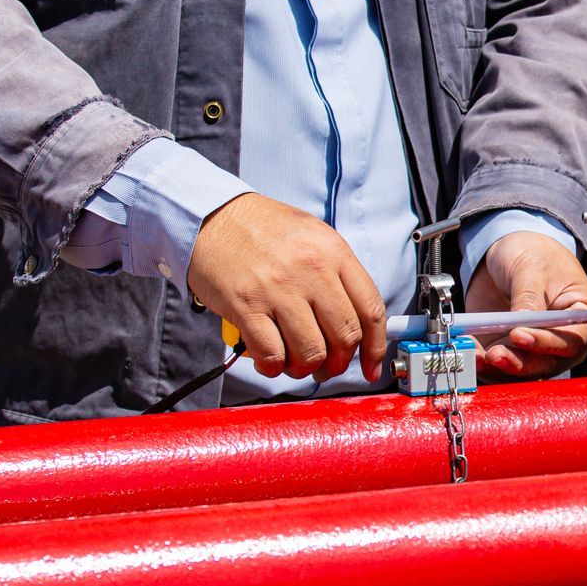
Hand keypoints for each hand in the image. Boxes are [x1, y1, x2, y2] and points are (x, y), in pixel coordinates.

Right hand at [186, 194, 387, 381]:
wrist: (211, 216)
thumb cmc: (262, 229)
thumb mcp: (313, 236)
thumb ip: (337, 274)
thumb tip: (356, 320)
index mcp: (333, 252)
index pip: (371, 309)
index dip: (375, 347)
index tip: (370, 366)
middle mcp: (311, 270)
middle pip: (345, 337)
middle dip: (338, 363)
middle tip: (326, 366)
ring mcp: (278, 289)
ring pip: (311, 352)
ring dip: (305, 368)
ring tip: (295, 362)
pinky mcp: (246, 306)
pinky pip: (272, 355)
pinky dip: (273, 367)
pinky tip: (269, 360)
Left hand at [464, 230, 586, 380]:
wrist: (510, 253)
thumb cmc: (534, 254)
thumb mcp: (532, 268)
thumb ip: (528, 297)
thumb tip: (522, 322)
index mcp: (580, 317)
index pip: (571, 340)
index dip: (546, 343)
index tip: (519, 334)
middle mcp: (560, 340)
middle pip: (546, 363)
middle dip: (520, 362)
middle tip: (496, 353)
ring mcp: (533, 349)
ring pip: (521, 371)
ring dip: (499, 369)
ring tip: (479, 357)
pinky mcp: (508, 351)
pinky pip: (498, 367)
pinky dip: (482, 365)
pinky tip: (470, 355)